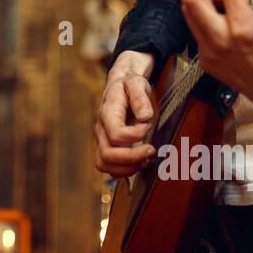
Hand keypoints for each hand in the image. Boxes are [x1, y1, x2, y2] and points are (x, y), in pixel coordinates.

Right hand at [94, 49, 158, 176]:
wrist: (120, 85)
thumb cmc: (129, 84)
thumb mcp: (136, 82)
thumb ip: (140, 97)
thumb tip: (145, 117)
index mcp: (108, 112)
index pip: (116, 134)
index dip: (134, 136)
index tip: (147, 126)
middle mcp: (101, 128)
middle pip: (107, 154)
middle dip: (132, 158)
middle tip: (151, 150)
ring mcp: (102, 139)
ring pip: (104, 164)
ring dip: (126, 168)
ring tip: (145, 160)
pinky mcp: (107, 145)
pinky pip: (108, 166)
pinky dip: (124, 169)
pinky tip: (140, 162)